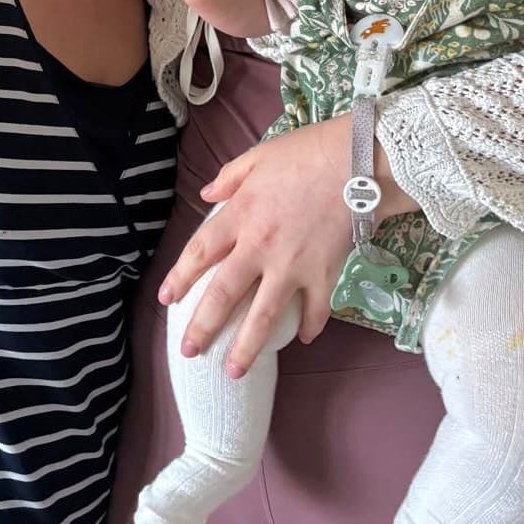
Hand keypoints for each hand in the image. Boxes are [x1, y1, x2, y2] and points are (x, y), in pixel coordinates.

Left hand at [157, 115, 417, 376]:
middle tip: (189, 351)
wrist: (357, 162)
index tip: (166, 299)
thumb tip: (206, 195)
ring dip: (247, 347)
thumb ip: (229, 177)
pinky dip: (309, 327)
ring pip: (263, 316)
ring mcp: (293, 265)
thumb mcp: (259, 155)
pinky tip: (302, 339)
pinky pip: (314, 309)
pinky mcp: (324, 274)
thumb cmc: (307, 152)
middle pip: (223, 294)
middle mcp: (260, 246)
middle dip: (203, 327)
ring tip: (233, 371)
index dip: (180, 277)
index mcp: (241, 214)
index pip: (200, 252)